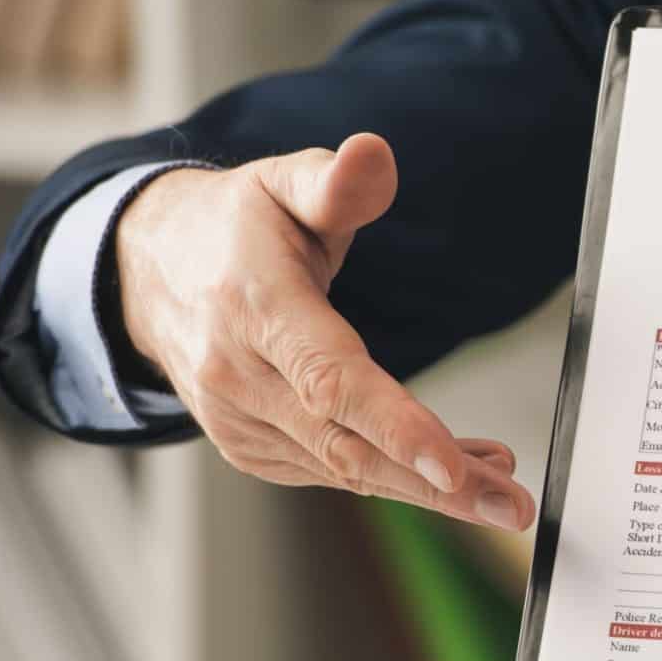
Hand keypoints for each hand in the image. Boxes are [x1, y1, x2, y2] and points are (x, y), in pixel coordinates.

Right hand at [114, 134, 536, 529]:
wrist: (149, 274)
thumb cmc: (235, 228)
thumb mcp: (282, 184)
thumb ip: (335, 182)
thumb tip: (373, 154)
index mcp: (254, 307)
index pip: (329, 377)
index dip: (394, 425)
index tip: (451, 465)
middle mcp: (238, 375)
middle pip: (349, 443)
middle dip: (437, 484)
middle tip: (513, 506)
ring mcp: (240, 421)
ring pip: (348, 467)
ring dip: (429, 488)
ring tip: (502, 491)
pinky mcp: (252, 448)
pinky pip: (336, 470)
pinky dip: (397, 476)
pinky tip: (455, 472)